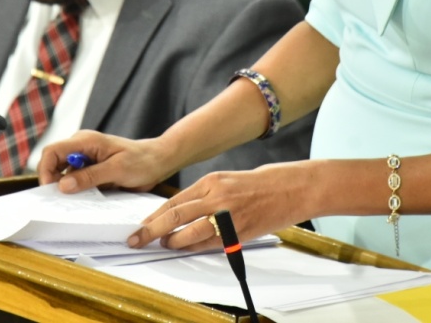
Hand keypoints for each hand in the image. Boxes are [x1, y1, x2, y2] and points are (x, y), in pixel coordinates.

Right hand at [36, 130, 174, 192]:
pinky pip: (75, 180)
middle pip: (54, 163)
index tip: (50, 190)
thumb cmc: (142, 161)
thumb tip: (63, 185)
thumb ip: (90, 176)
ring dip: (65, 188)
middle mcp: (81, 147)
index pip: (52, 151)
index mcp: (85, 140)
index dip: (45, 170)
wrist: (158, 161)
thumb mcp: (117, 169)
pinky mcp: (91, 169)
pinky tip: (85, 199)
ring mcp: (85, 158)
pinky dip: (76, 190)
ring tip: (74, 202)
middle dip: (53, 182)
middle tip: (61, 201)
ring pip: (63, 174)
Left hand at [129, 162, 314, 252]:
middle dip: (152, 230)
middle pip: (175, 216)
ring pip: (190, 232)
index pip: (174, 201)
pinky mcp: (240, 232)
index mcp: (212, 181)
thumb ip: (206, 195)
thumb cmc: (263, 182)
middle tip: (136, 239)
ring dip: (173, 241)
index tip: (141, 225)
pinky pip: (211, 244)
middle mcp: (217, 197)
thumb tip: (183, 211)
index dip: (154, 216)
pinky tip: (187, 249)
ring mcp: (228, 216)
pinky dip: (196, 248)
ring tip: (164, 244)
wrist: (294, 188)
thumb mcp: (228, 180)